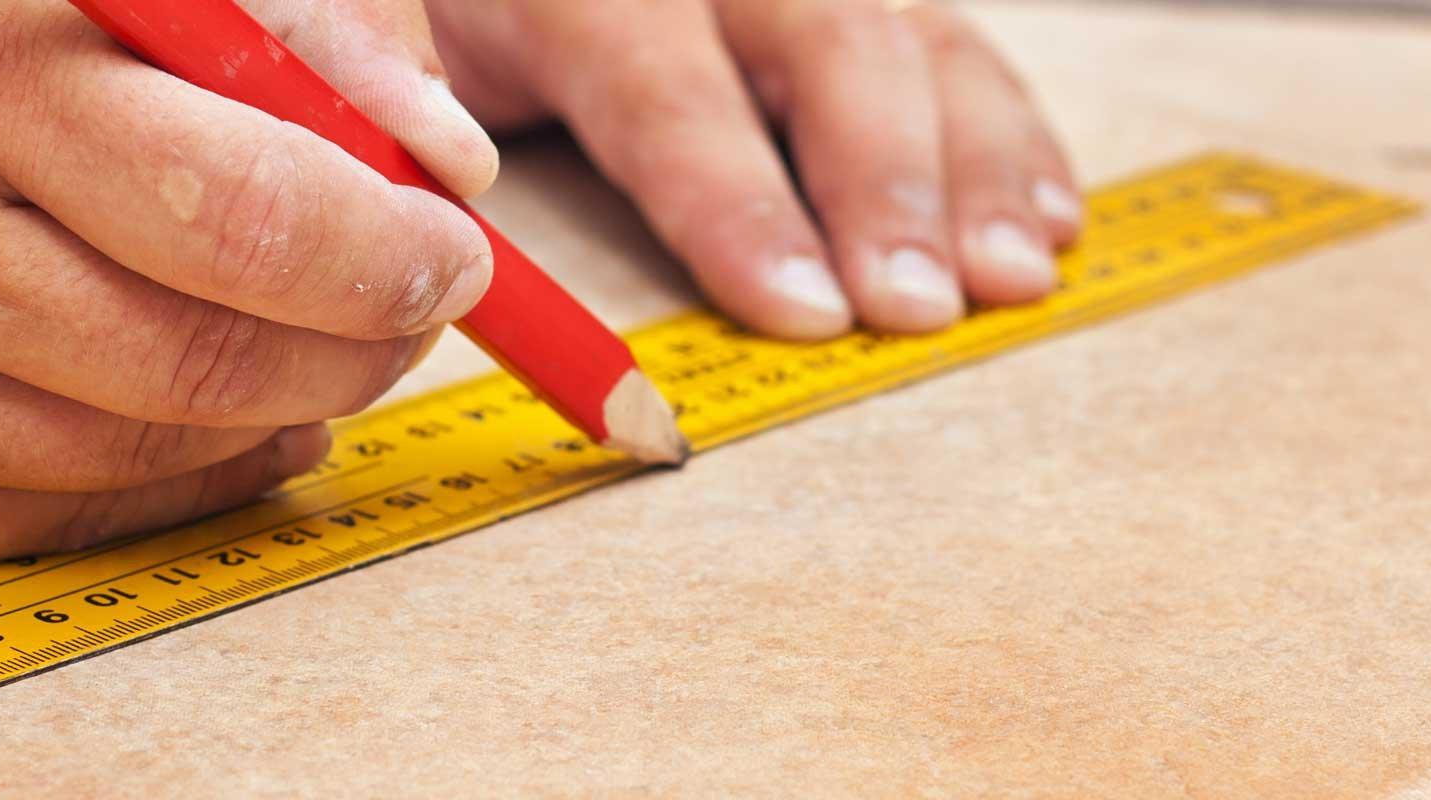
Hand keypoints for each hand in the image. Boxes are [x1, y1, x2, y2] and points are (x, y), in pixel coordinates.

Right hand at [0, 0, 501, 564]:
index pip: (243, 194)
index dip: (388, 234)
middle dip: (362, 334)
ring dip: (271, 401)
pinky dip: (158, 466)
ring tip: (289, 329)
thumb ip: (261, 5)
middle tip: (409, 294)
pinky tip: (174, 398)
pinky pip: (57, 514)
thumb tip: (421, 141)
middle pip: (213, 348)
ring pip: (152, 449)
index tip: (449, 229)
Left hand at [429, 0, 1080, 337]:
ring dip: (975, 164)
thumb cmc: (428, 22)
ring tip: (1011, 279)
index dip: (738, 201)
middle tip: (918, 308)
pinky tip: (1049, 217)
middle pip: (820, 40)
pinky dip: (1010, 132)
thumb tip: (449, 204)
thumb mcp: (381, 44)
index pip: (665, 82)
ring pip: (906, 34)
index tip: (805, 312)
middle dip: (884, 183)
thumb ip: (401, 102)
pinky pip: (949, 36)